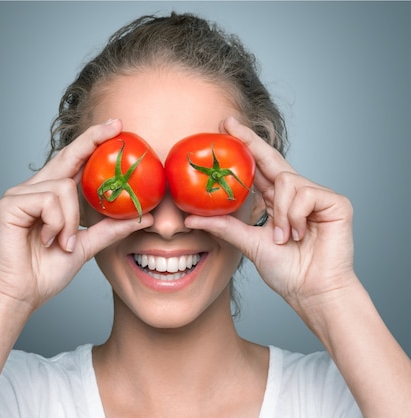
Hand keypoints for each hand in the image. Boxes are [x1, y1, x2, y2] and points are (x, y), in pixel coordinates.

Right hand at [0, 120, 152, 310]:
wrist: (20, 295)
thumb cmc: (45, 272)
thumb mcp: (85, 246)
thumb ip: (109, 229)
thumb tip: (143, 217)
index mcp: (49, 197)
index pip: (74, 163)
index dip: (93, 142)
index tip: (116, 127)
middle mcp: (33, 190)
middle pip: (67, 157)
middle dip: (92, 140)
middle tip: (117, 125)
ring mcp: (18, 195)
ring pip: (64, 187)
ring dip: (71, 220)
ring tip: (62, 243)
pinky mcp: (8, 204)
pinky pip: (49, 200)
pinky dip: (57, 223)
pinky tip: (49, 240)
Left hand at [185, 117, 356, 307]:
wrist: (312, 292)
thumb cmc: (287, 271)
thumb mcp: (247, 243)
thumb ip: (223, 227)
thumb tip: (189, 219)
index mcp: (278, 201)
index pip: (259, 168)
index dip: (244, 146)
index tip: (224, 128)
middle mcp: (297, 194)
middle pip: (272, 159)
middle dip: (249, 140)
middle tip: (227, 123)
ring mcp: (317, 196)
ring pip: (287, 180)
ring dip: (279, 212)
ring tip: (282, 237)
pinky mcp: (335, 202)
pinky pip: (305, 194)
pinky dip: (295, 215)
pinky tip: (299, 234)